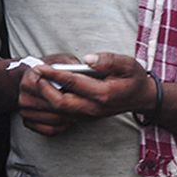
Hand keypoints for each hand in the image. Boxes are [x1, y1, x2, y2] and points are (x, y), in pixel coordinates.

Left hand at [19, 53, 153, 135]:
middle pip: (60, 103)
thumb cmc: (134, 78)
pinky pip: (63, 114)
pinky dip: (51, 105)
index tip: (41, 66)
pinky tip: (45, 91)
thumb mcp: (128, 63)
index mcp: (104, 94)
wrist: (141, 98)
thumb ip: (109, 60)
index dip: (54, 75)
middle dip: (44, 89)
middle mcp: (94, 108)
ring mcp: (89, 115)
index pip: (72, 84)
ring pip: (59, 111)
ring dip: (45, 98)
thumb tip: (88, 59)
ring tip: (36, 81)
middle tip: (35, 74)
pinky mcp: (85, 117)